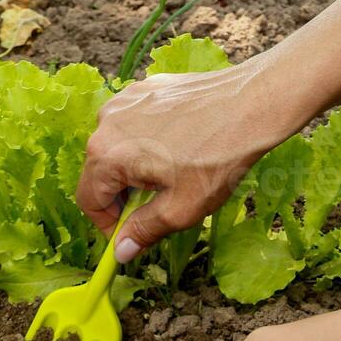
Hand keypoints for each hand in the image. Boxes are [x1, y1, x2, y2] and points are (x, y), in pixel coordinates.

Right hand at [76, 59, 308, 263]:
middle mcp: (106, 122)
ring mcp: (126, 100)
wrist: (251, 106)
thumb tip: (121, 252)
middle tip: (157, 208)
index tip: (129, 235)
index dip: (107, 225)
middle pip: (100, 171)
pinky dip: (148, 142)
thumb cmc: (217, 159)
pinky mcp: (146, 89)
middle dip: (123, 196)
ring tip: (173, 176)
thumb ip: (143, 231)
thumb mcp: (180, 209)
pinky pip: (135, 125)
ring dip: (136, 169)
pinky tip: (180, 149)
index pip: (88, 200)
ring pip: (118, 147)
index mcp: (106, 153)